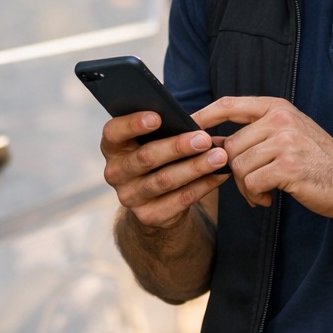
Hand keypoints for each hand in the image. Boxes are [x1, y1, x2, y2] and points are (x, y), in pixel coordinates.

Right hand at [100, 110, 229, 228]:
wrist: (155, 199)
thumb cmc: (158, 156)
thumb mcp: (152, 141)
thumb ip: (165, 129)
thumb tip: (197, 122)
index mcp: (113, 147)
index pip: (113, 132)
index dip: (132, 124)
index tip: (158, 117)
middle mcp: (115, 172)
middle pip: (145, 157)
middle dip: (177, 147)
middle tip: (204, 138)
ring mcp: (130, 197)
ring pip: (165, 180)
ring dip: (195, 167)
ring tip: (219, 156)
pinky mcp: (148, 216)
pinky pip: (180, 200)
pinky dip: (203, 185)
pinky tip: (219, 174)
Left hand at [193, 96, 332, 216]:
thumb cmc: (317, 162)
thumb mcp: (287, 135)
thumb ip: (254, 133)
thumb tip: (207, 141)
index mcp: (277, 108)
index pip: (230, 104)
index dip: (204, 115)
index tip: (186, 126)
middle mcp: (281, 119)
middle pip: (230, 146)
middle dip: (233, 171)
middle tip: (251, 186)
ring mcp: (286, 141)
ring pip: (238, 167)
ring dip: (245, 188)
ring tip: (263, 193)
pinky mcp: (289, 166)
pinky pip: (251, 183)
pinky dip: (255, 196)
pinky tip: (270, 199)